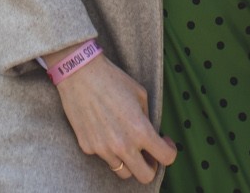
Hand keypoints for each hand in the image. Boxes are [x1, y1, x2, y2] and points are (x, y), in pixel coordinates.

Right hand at [45, 46, 177, 182]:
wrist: (79, 74)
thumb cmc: (112, 80)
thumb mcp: (140, 95)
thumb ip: (147, 119)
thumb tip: (150, 135)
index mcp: (140, 130)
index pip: (166, 158)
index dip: (169, 151)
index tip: (164, 143)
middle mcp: (122, 145)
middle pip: (145, 176)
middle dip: (151, 166)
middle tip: (148, 153)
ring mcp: (103, 149)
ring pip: (123, 171)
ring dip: (129, 161)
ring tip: (126, 142)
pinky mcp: (87, 147)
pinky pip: (104, 157)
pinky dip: (109, 150)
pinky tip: (105, 130)